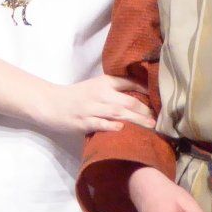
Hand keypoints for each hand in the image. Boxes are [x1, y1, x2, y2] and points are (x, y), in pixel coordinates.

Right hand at [37, 75, 153, 136]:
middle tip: (158, 118)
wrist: (52, 103)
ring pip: (118, 113)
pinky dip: (111, 126)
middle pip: (128, 100)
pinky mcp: (84, 122)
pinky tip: (122, 129)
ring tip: (150, 125)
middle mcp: (100, 94)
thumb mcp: (96, 86)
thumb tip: (141, 95)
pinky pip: (100, 124)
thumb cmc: (78, 96)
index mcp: (104, 82)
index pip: (129, 82)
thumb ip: (115, 88)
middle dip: (145, 110)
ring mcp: (92, 108)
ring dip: (136, 119)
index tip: (160, 98)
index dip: (145, 90)